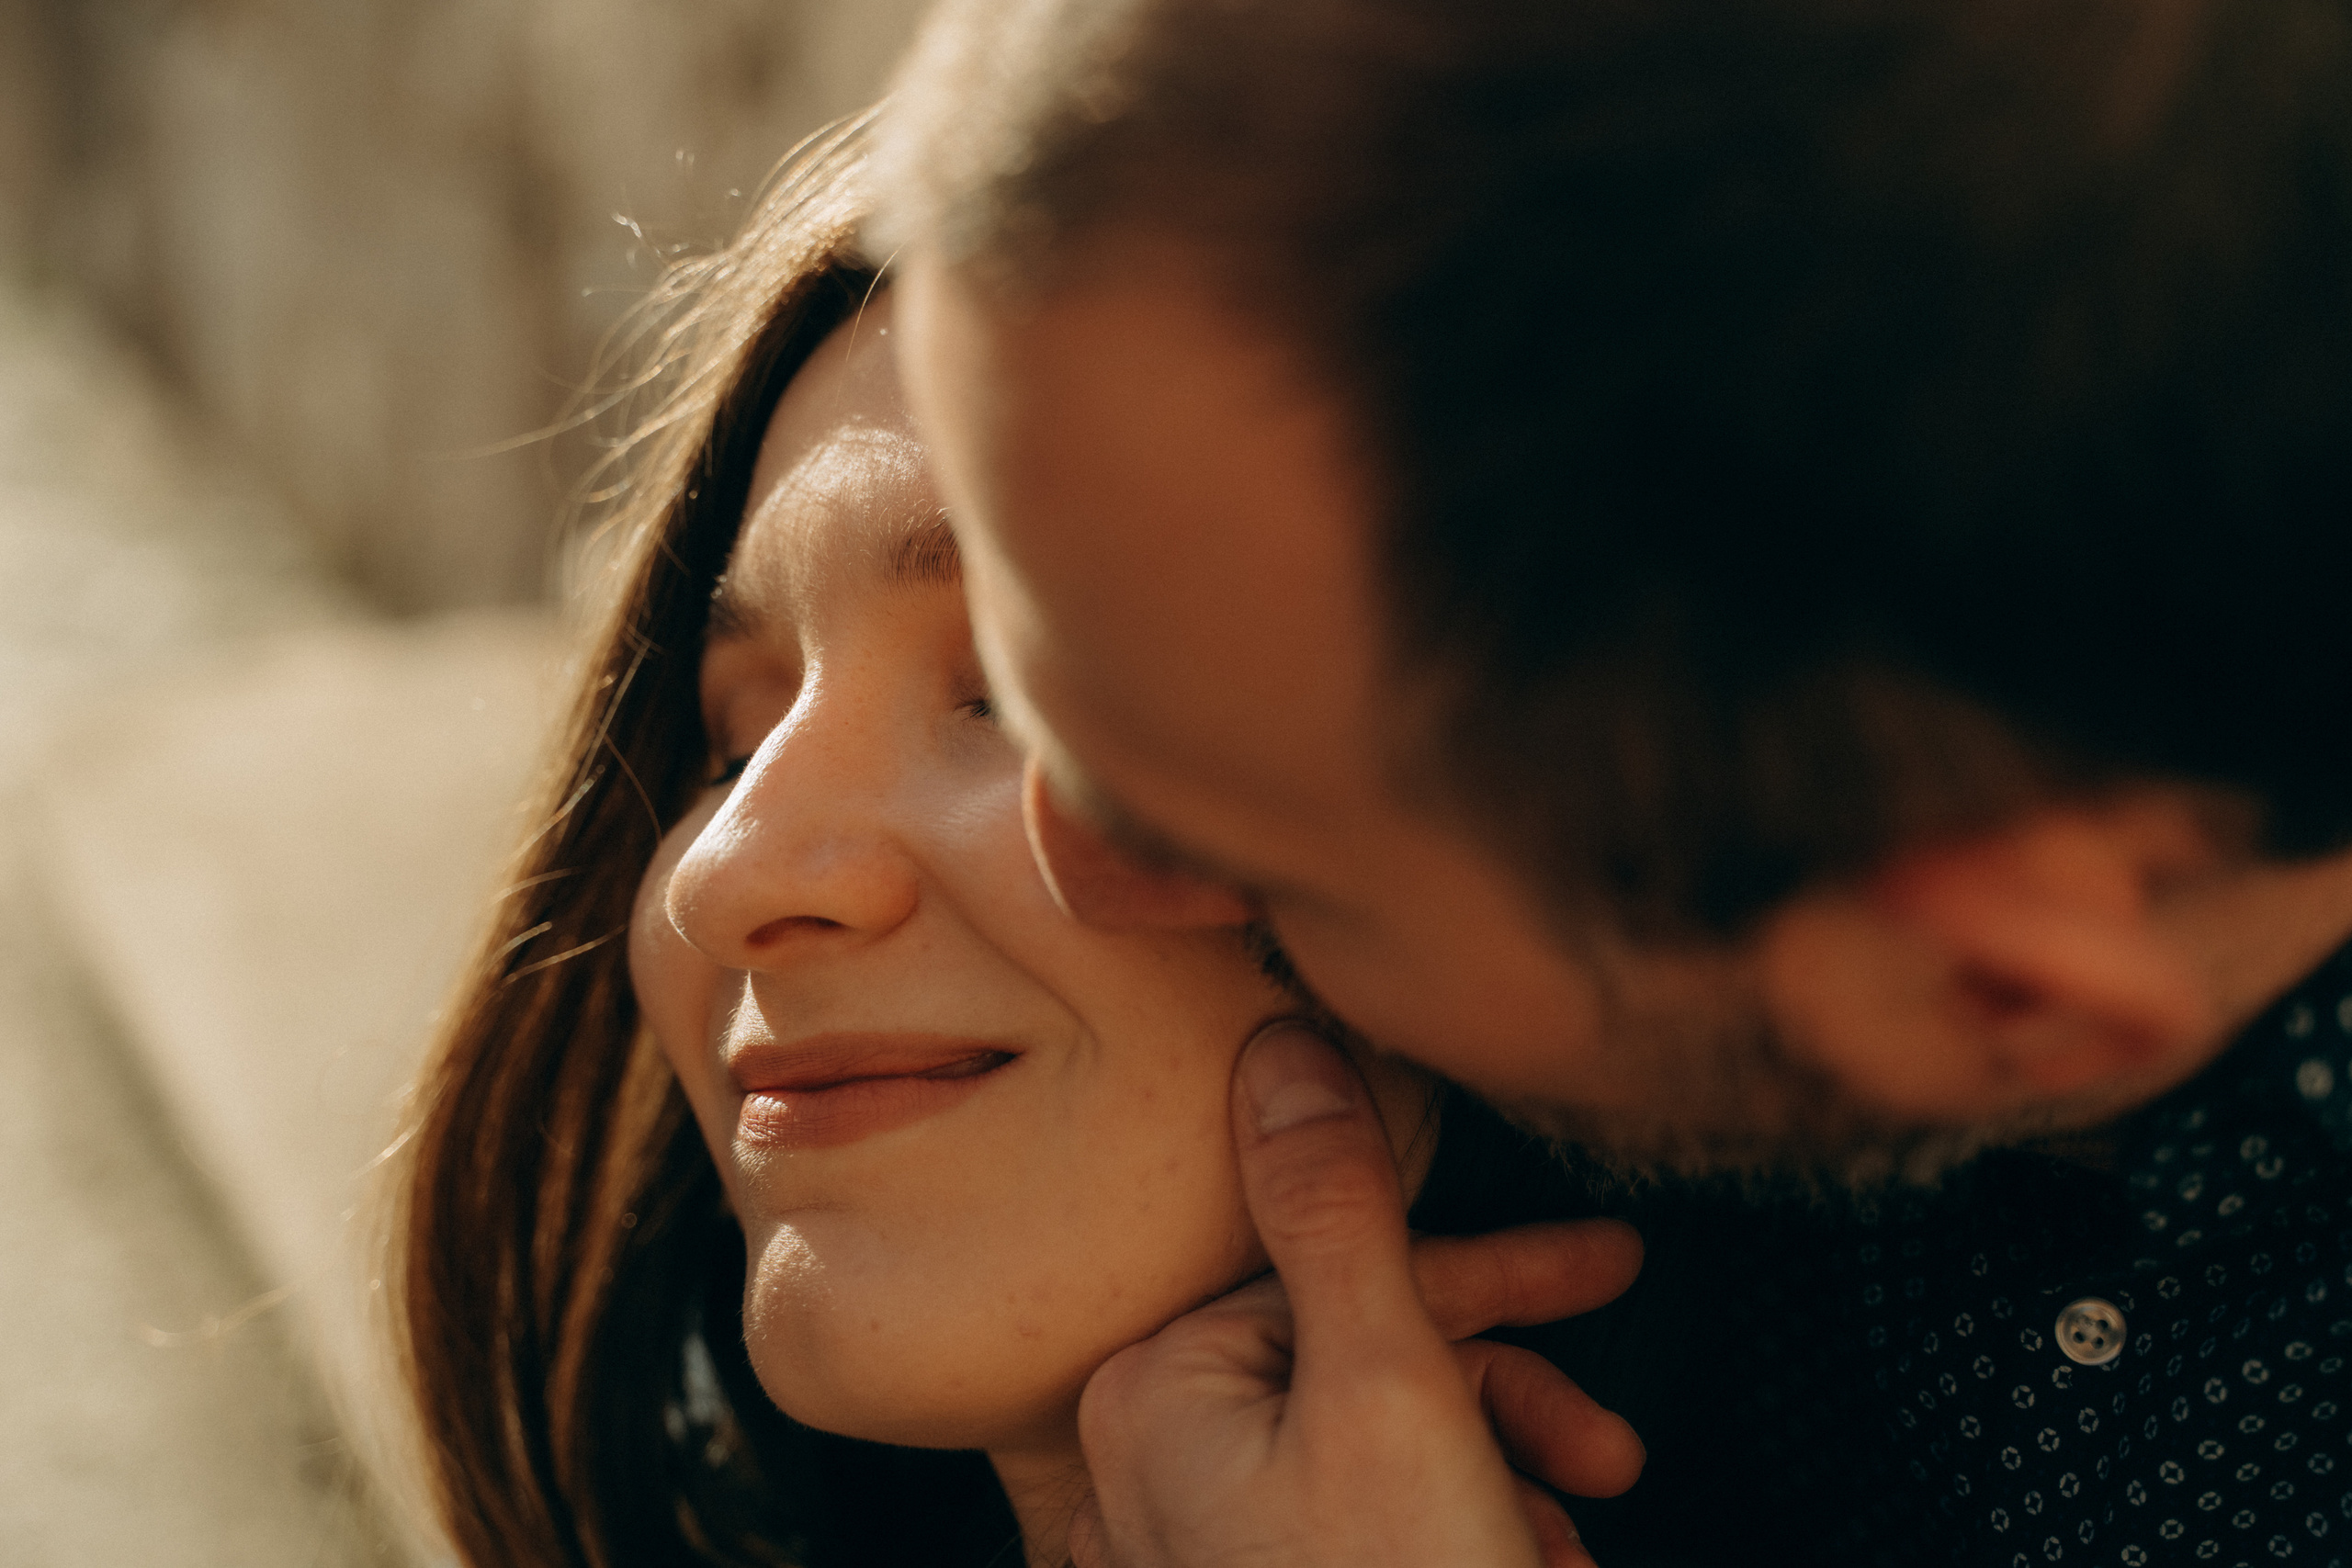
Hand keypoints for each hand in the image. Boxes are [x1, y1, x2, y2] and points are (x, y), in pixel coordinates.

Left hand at [1071, 1023, 1645, 1567]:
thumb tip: (1284, 1043)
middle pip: (1362, 1357)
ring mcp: (1197, 1549)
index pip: (1340, 1267)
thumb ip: (1342, 1209)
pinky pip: (1362, 1526)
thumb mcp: (1391, 1392)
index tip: (1607, 1265)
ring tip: (1567, 1544)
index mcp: (1162, 1392)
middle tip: (1614, 1440)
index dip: (1493, 1271)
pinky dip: (1460, 1536)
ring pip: (1378, 1446)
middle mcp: (1152, 1464)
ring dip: (1497, 1479)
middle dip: (1506, 1394)